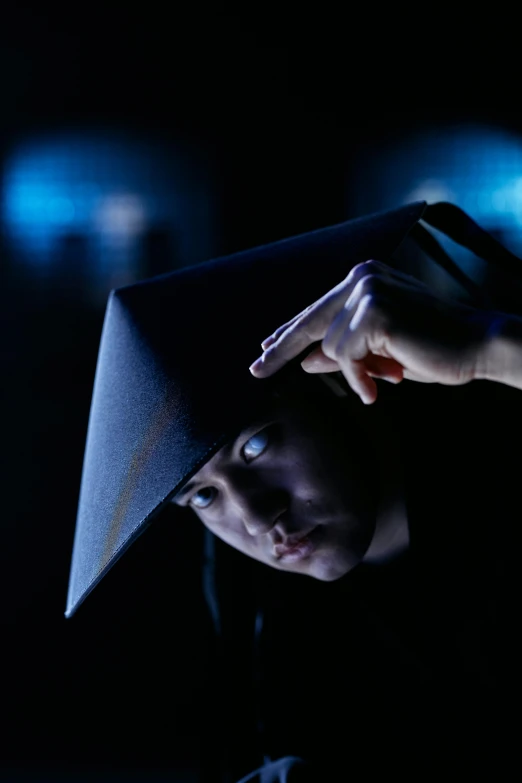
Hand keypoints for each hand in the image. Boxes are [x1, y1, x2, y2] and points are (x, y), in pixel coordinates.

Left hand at [249, 260, 495, 404]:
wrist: (477, 346)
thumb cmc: (432, 349)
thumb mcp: (378, 353)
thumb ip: (343, 351)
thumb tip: (305, 360)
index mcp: (364, 279)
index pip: (318, 310)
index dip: (290, 332)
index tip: (265, 349)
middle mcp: (362, 277)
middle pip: (310, 321)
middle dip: (282, 349)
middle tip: (255, 371)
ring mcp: (367, 291)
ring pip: (331, 346)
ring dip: (355, 372)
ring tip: (384, 378)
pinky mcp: (374, 311)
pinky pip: (346, 357)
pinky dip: (359, 378)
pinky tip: (377, 387)